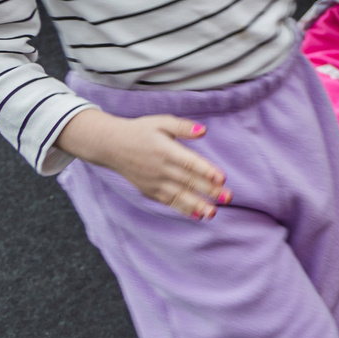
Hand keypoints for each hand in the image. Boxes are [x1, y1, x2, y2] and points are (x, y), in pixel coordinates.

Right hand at [58, 108, 228, 219]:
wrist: (110, 145)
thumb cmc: (140, 131)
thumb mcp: (160, 122)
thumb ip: (182, 126)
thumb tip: (203, 130)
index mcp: (165, 150)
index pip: (188, 162)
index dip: (205, 171)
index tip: (221, 178)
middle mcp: (160, 168)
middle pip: (188, 181)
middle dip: (208, 191)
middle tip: (228, 198)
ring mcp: (154, 182)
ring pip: (179, 195)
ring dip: (197, 205)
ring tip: (213, 213)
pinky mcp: (149, 190)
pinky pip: (168, 201)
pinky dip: (183, 209)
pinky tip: (198, 215)